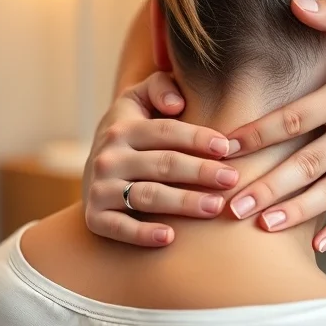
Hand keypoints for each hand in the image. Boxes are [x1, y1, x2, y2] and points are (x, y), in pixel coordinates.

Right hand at [84, 72, 239, 246]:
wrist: (93, 174)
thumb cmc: (132, 134)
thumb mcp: (137, 101)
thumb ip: (159, 87)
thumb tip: (177, 103)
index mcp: (122, 127)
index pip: (166, 131)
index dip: (197, 138)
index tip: (227, 147)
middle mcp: (108, 157)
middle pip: (162, 164)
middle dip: (200, 171)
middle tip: (232, 179)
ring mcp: (100, 188)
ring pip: (147, 196)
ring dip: (183, 202)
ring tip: (215, 207)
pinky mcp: (95, 218)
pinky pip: (120, 228)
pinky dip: (143, 234)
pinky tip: (170, 238)